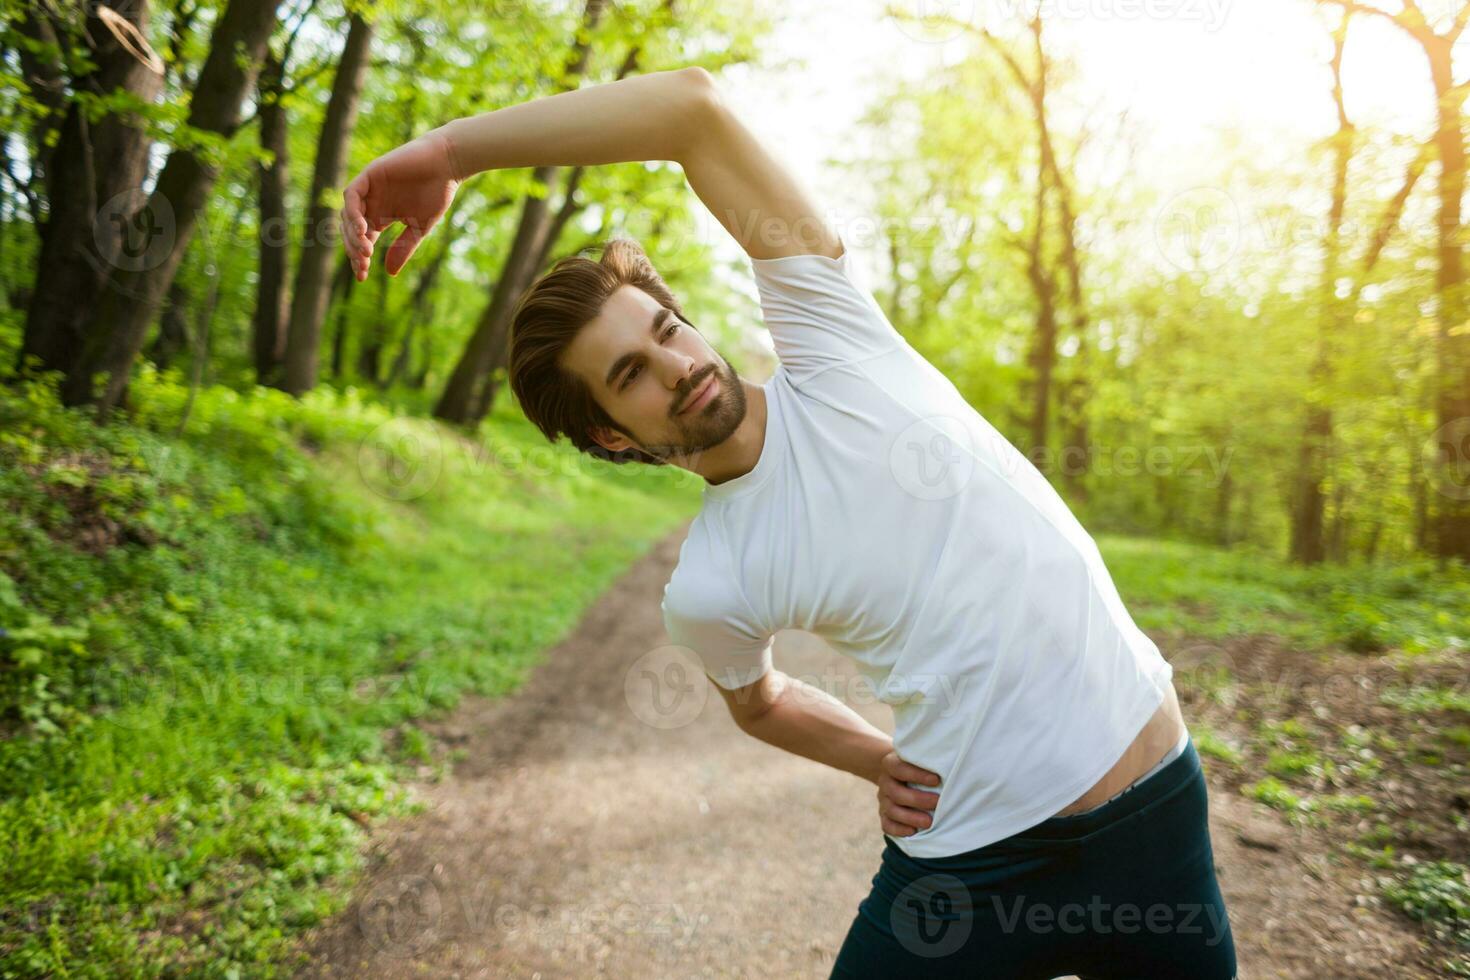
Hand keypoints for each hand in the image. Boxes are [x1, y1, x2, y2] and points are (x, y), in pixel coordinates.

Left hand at [340, 130, 459, 280]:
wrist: (446, 164)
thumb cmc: (437, 193)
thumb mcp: (420, 228)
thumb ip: (404, 248)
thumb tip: (389, 273)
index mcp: (382, 217)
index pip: (363, 241)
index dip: (359, 259)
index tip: (362, 277)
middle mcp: (371, 204)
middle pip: (352, 231)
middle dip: (354, 250)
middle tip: (364, 265)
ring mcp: (369, 189)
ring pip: (348, 215)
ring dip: (353, 234)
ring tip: (366, 251)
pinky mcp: (370, 175)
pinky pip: (352, 195)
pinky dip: (353, 212)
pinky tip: (362, 229)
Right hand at [877, 749, 941, 837]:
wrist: (900, 775)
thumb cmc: (919, 767)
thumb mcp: (921, 759)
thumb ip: (930, 762)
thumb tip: (954, 770)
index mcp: (891, 764)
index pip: (899, 768)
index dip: (917, 775)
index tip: (936, 780)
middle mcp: (885, 782)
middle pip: (895, 792)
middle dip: (917, 799)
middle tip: (937, 802)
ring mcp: (883, 800)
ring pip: (891, 810)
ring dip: (910, 817)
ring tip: (929, 822)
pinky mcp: (885, 815)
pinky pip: (886, 825)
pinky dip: (899, 829)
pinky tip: (913, 831)